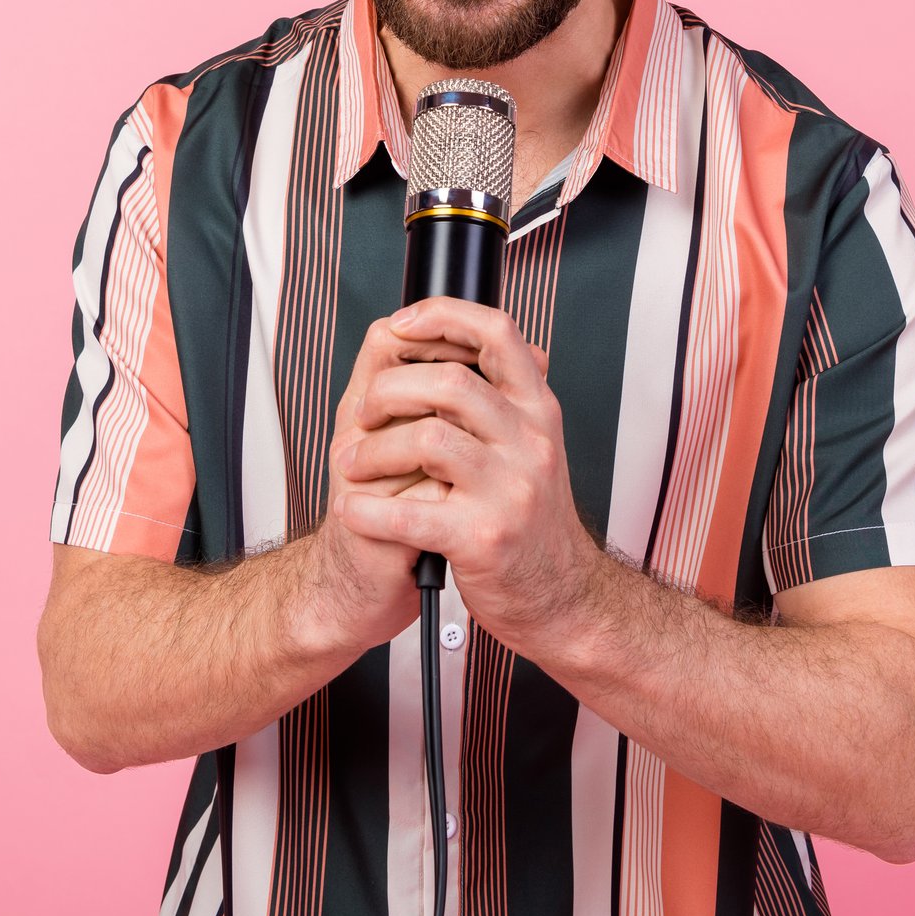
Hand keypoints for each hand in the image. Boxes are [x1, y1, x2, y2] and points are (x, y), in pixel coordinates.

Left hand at [331, 297, 604, 651]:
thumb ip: (501, 398)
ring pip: (426, 439)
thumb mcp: (530, 448)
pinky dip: (367, 512)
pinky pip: (409, 513)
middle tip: (364, 413)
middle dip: (388, 392)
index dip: (442, 316)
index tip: (400, 325)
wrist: (561, 599)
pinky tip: (355, 511)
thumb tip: (459, 344)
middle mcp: (530, 442)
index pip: (497, 333)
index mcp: (537, 411)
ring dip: (371, 450)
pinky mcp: (483, 537)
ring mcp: (510, 489)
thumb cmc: (532, 524)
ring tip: (353, 465)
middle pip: (449, 381)